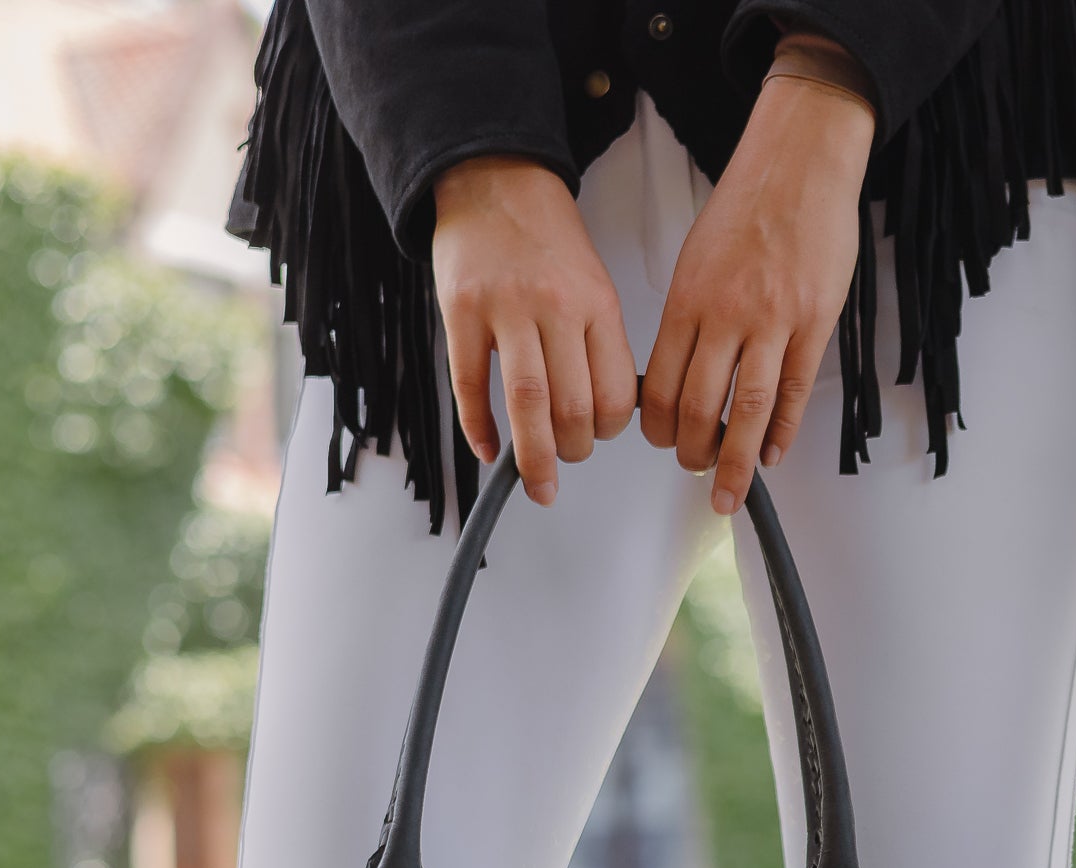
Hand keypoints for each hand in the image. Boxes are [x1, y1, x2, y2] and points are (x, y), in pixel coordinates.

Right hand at [431, 157, 636, 505]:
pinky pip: (470, 386)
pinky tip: (489, 449)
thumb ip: (599, 341)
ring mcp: (504, 309)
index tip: (603, 437)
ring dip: (535, 457)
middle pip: (572, 407)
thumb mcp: (594, 282)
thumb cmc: (546, 237)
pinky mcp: (459, 312)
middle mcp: (554, 308)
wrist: (494, 178)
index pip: (615, 392)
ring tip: (538, 480)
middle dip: (575, 451)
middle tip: (569, 460)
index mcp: (596, 303)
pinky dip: (480, 429)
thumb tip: (606, 410)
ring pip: (526, 405)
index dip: (611, 430)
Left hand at [640, 55, 873, 513]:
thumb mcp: (696, 258)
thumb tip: (683, 368)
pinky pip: (795, 392)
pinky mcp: (815, 323)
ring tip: (729, 491)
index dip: (655, 425)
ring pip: (748, 412)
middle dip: (691, 452)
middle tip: (693, 471)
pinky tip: (773, 455)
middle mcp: (726, 316)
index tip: (658, 442)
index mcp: (688, 300)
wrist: (799, 165)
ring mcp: (774, 322)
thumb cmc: (748, 206)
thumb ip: (690, 315)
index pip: (658, 383)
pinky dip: (783, 431)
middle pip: (698, 407)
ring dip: (736, 461)